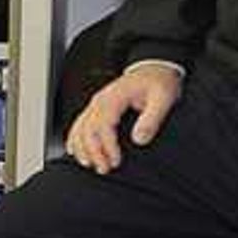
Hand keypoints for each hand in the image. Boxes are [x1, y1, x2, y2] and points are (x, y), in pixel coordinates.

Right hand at [66, 62, 183, 173]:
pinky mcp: (96, 108)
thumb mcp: (163, 98)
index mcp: (115, 97)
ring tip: (91, 164)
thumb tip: (139, 139)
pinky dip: (74, 139)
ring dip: (82, 148)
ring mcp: (96, 103)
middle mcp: (101, 100)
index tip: (116, 161)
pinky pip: (79, 124)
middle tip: (104, 168)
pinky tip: (75, 150)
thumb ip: (152, 119)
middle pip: (88, 129)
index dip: (107, 146)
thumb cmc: (158, 81)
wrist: (154, 69)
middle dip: (93, 152)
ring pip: (79, 128)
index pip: (103, 124)